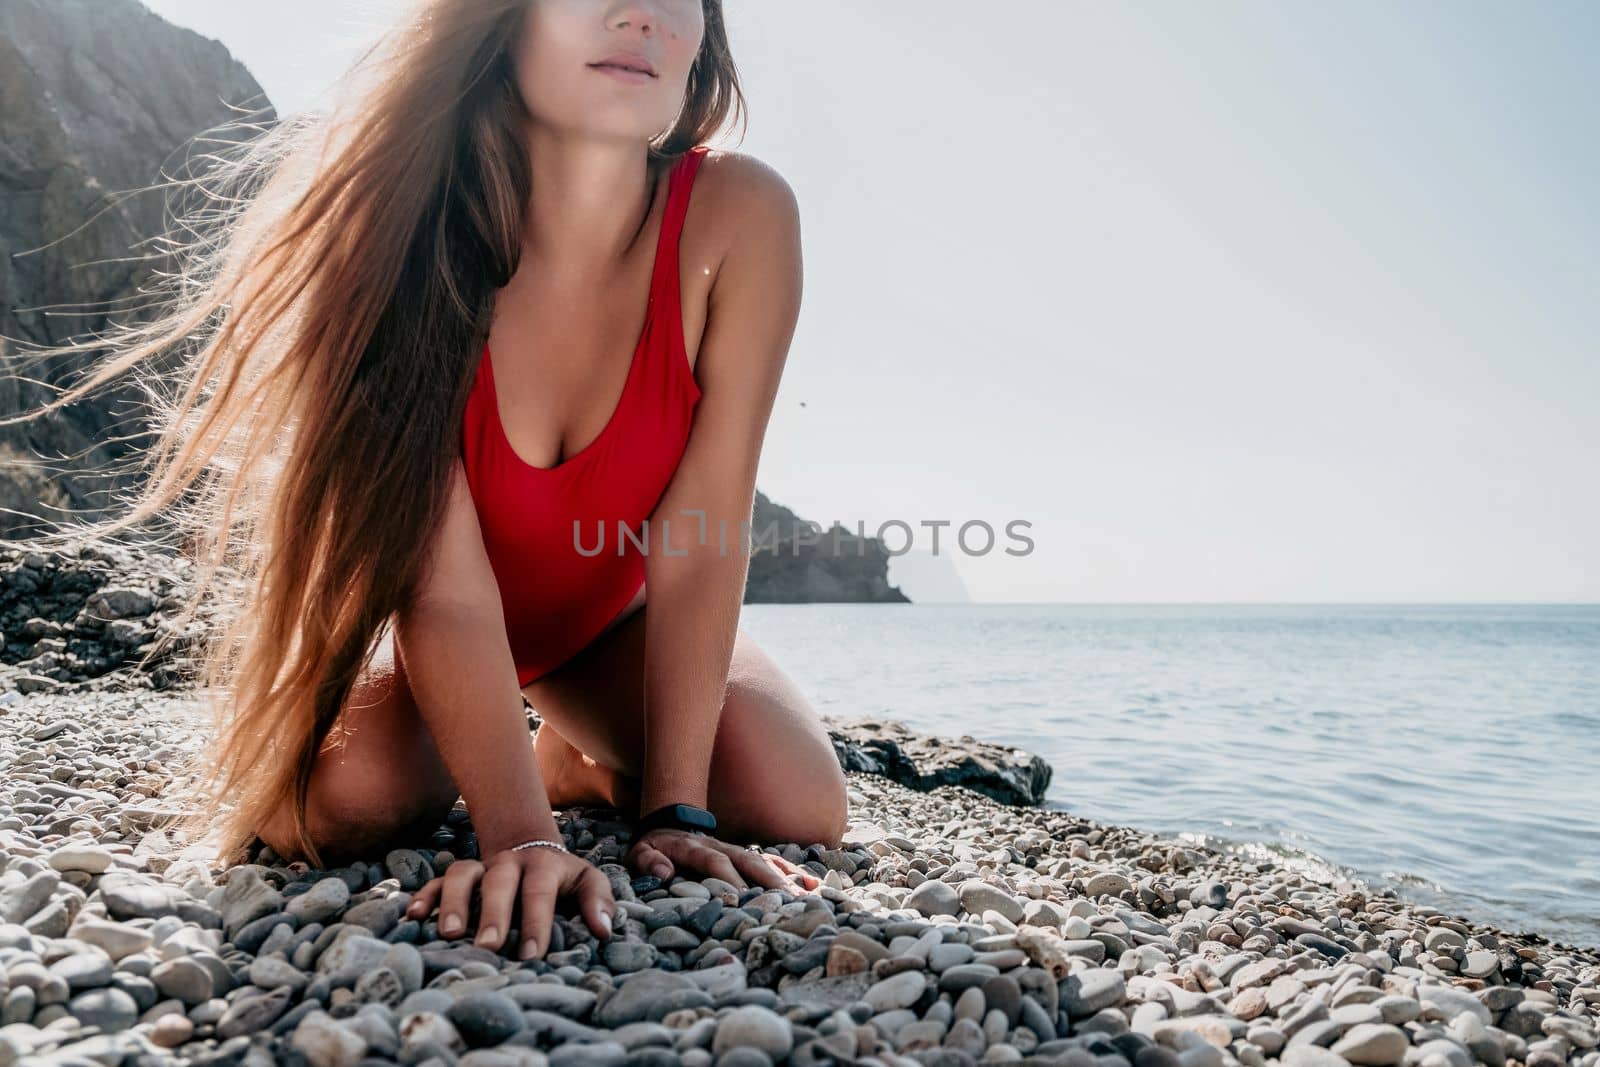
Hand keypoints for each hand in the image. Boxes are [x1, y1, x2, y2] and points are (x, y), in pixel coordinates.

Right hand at [404, 845, 614, 960]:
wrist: (530, 848)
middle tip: (489, 946)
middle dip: (493, 914)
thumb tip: (604, 930)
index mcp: (543, 866)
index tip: (532, 955)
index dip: (536, 922)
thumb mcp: (587, 881)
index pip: (539, 892)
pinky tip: (413, 917)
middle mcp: (508, 863)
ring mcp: (480, 867)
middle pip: (498, 882)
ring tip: (450, 934)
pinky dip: (424, 896)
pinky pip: (436, 881)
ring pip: (461, 875)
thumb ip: (599, 901)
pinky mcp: (458, 876)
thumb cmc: (562, 878)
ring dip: (453, 902)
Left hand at [624, 827, 821, 894]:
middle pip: (750, 861)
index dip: (727, 878)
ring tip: (807, 898)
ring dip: (786, 879)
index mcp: (695, 849)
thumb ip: (648, 861)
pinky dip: (793, 873)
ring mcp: (737, 851)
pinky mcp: (747, 857)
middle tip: (787, 901)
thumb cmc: (654, 849)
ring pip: (766, 862)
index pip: (715, 862)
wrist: (669, 825)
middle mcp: (722, 848)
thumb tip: (662, 873)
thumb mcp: (639, 853)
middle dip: (768, 881)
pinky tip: (813, 887)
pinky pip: (774, 863)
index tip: (739, 899)